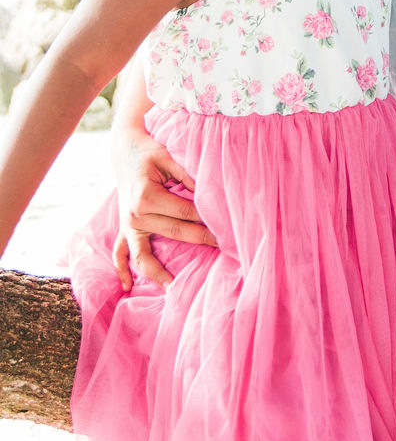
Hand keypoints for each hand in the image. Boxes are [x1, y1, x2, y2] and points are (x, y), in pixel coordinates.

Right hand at [111, 132, 216, 289]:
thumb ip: (188, 176)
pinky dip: (123, 271)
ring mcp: (127, 225)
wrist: (124, 149)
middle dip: (201, 240)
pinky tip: (129, 288)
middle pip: (174, 233)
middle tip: (226, 249)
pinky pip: (120, 254)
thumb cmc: (149, 151)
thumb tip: (210, 193)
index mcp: (146, 196)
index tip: (228, 225)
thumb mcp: (169, 157)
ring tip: (176, 291)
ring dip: (160, 274)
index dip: (208, 217)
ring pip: (145, 255)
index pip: (185, 212)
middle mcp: (134, 215)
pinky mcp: (123, 228)